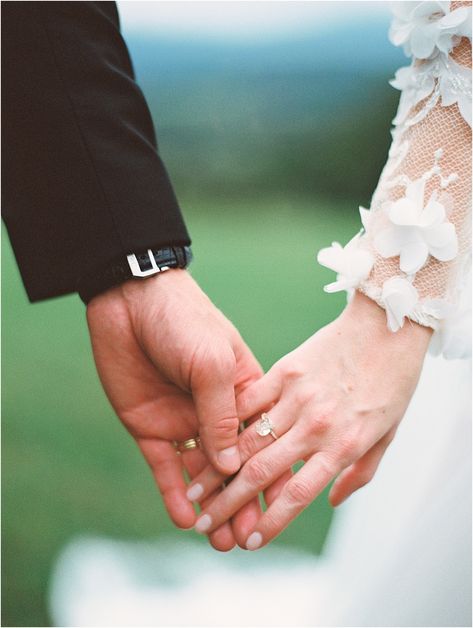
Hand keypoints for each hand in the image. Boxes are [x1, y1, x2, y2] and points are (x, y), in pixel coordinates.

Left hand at [86, 269, 262, 549]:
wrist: (130, 301)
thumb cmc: (184, 321)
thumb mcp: (212, 362)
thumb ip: (223, 414)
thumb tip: (234, 465)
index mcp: (242, 394)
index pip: (262, 443)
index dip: (271, 477)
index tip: (280, 510)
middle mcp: (215, 413)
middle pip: (234, 467)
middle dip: (242, 502)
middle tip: (246, 539)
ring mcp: (183, 422)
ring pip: (202, 475)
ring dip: (212, 507)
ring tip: (222, 541)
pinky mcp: (151, 428)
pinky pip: (166, 467)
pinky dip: (174, 494)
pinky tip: (185, 519)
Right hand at [187, 291, 430, 548]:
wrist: (386, 328)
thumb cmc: (392, 384)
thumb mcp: (387, 435)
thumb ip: (359, 472)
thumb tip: (331, 500)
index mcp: (343, 444)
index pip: (298, 494)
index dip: (271, 522)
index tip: (250, 542)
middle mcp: (316, 424)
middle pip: (264, 471)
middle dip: (230, 502)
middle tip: (205, 523)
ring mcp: (298, 395)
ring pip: (249, 438)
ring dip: (218, 468)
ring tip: (195, 488)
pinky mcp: (286, 370)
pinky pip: (250, 400)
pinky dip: (227, 421)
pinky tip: (204, 437)